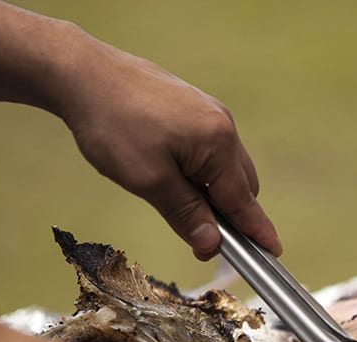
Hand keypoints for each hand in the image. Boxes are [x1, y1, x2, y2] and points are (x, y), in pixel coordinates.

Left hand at [51, 34, 281, 259]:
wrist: (83, 74)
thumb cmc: (113, 125)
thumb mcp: (148, 180)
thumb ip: (185, 214)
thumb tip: (212, 245)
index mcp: (218, 142)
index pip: (244, 200)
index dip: (257, 231)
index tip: (273, 253)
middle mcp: (222, 124)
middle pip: (240, 185)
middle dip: (229, 216)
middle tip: (199, 242)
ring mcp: (208, 111)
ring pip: (223, 167)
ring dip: (212, 193)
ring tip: (178, 207)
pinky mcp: (191, 106)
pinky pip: (209, 149)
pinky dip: (201, 172)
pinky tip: (173, 177)